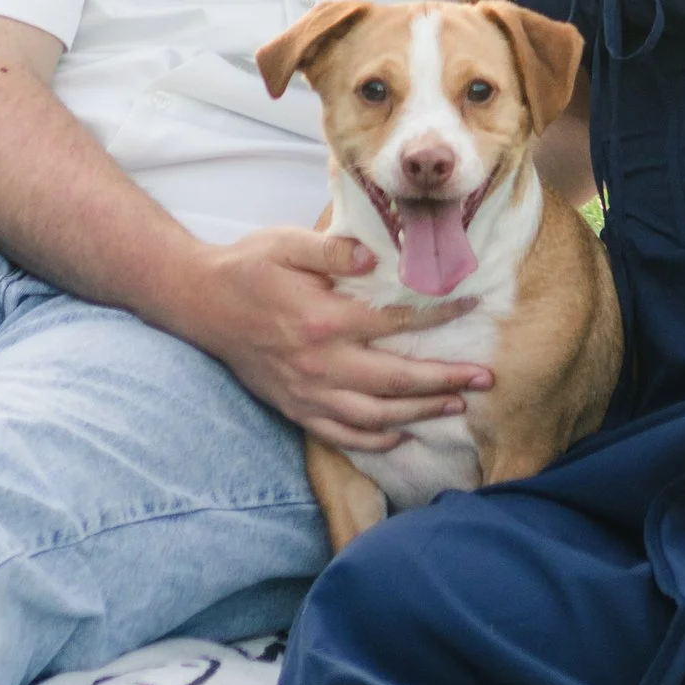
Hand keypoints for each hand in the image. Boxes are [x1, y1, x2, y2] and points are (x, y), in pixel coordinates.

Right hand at [172, 230, 493, 449]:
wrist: (199, 303)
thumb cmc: (248, 267)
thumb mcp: (286, 243)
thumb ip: (331, 247)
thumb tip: (374, 256)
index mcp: (324, 320)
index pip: (396, 323)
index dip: (439, 317)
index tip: (472, 308)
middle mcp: (320, 365)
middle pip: (396, 383)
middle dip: (446, 382)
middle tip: (485, 379)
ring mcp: (307, 393)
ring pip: (376, 418)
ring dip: (420, 414)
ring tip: (456, 405)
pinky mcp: (295, 408)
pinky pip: (342, 435)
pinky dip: (376, 441)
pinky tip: (401, 434)